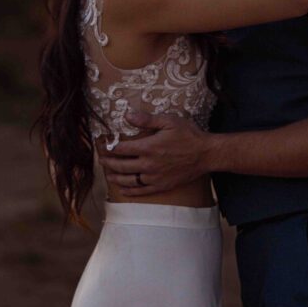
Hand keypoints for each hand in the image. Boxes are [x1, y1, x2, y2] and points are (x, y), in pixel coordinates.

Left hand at [97, 112, 212, 195]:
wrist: (206, 154)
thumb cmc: (188, 135)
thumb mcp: (168, 121)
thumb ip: (147, 119)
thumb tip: (127, 115)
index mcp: (148, 147)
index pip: (122, 149)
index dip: (110, 147)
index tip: (104, 145)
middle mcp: (148, 165)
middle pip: (122, 166)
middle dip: (109, 163)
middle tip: (102, 160)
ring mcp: (154, 178)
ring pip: (128, 180)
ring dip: (115, 178)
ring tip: (108, 175)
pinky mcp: (161, 186)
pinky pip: (141, 191)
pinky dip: (130, 191)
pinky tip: (123, 189)